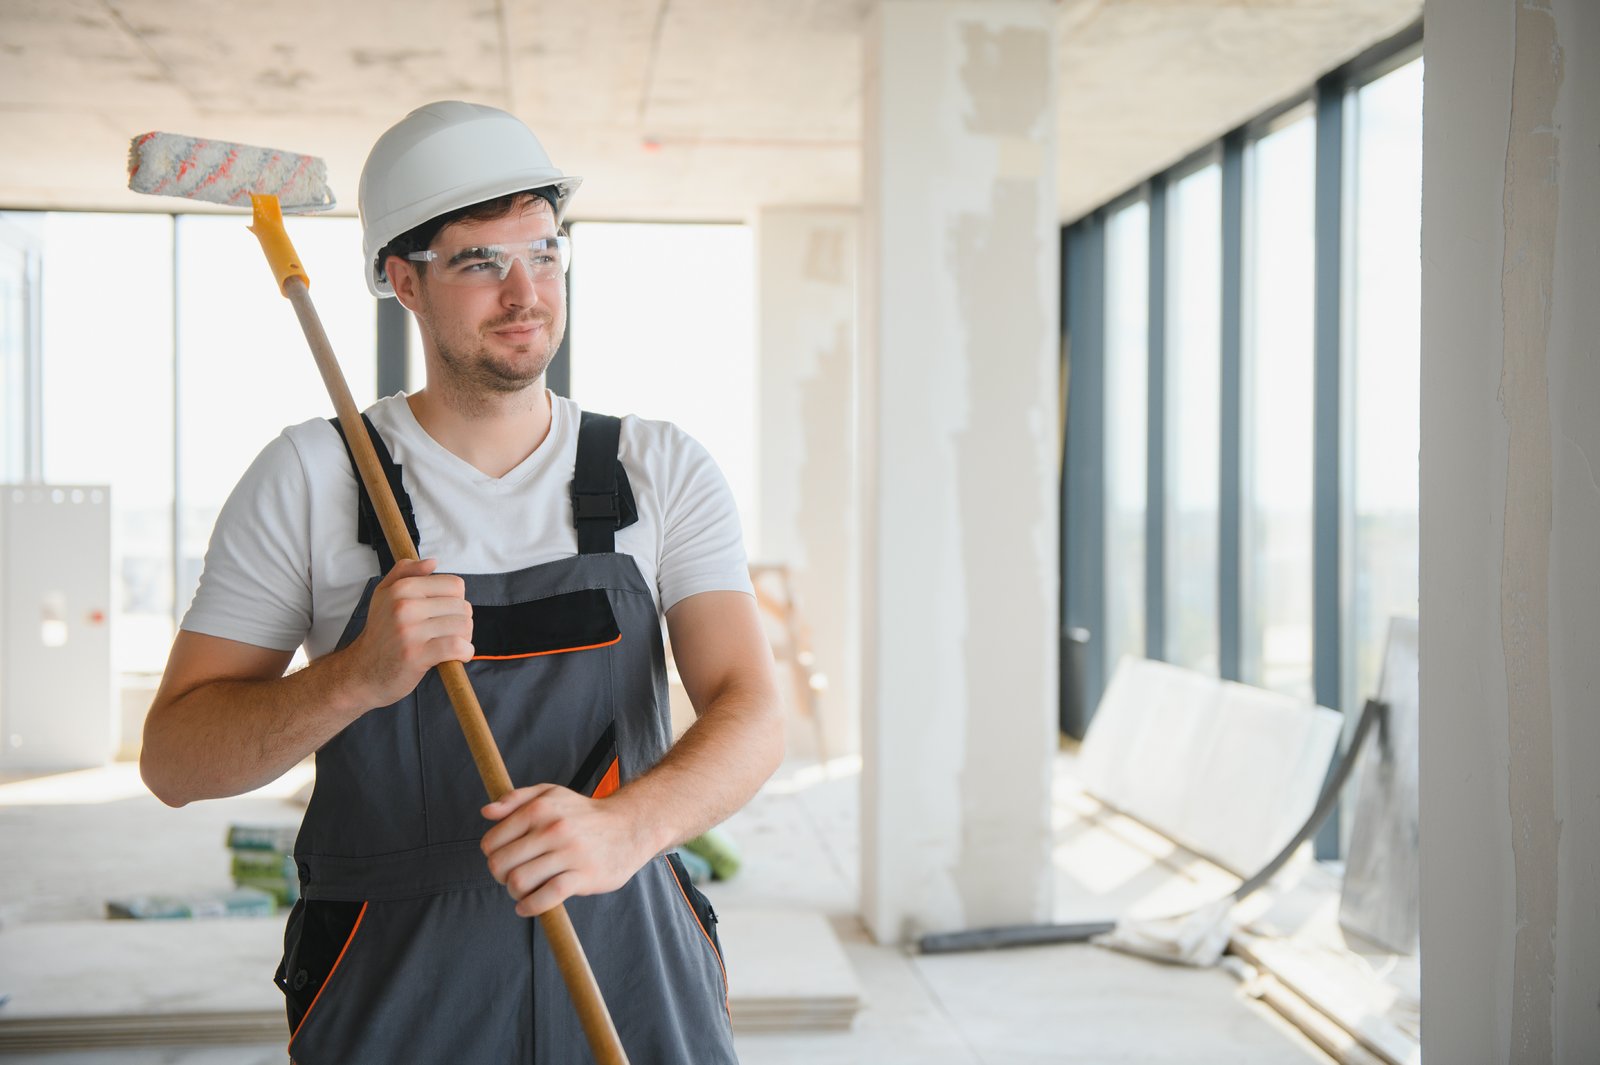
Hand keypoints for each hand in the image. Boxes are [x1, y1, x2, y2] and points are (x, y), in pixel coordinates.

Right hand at [345, 558, 472, 707]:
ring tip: (450, 645)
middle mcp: (404, 606)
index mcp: (401, 588)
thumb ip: (405, 572)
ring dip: (465, 638)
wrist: (362, 671)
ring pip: (462, 626)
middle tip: (447, 633)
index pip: (455, 585)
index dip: (456, 601)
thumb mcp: (384, 595)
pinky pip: (456, 647)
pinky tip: (457, 656)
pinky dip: (464, 653)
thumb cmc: (380, 633)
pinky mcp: (417, 655)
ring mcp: (410, 631)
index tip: (445, 614)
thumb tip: (432, 562)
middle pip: (462, 606)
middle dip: (462, 621)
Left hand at [480, 785, 653, 916]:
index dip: (491, 855)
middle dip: (500, 876)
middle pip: (501, 864)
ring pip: (520, 881)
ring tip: (522, 890)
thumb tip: (486, 812)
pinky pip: (547, 896)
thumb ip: (515, 799)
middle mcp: (553, 829)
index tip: (504, 858)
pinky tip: (527, 906)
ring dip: (514, 892)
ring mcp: (569, 853)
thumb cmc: (582, 814)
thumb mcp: (550, 794)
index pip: (492, 841)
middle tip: (511, 876)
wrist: (628, 827)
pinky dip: (530, 906)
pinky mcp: (584, 875)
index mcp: (540, 808)